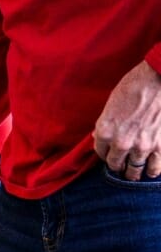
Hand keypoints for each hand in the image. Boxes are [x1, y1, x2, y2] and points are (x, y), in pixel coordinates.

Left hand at [94, 60, 160, 179]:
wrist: (159, 78)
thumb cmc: (133, 87)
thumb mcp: (110, 105)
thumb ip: (104, 125)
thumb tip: (98, 136)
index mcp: (105, 133)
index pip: (101, 154)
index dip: (106, 154)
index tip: (110, 154)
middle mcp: (121, 143)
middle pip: (116, 165)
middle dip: (118, 166)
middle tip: (122, 166)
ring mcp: (141, 147)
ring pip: (135, 171)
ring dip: (134, 173)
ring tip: (134, 172)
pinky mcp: (160, 146)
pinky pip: (156, 168)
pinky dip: (153, 171)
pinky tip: (151, 171)